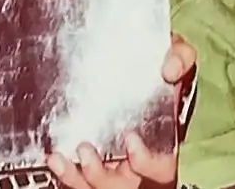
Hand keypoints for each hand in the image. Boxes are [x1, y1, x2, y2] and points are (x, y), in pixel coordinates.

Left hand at [47, 35, 196, 188]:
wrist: (136, 62)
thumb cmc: (161, 67)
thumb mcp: (178, 58)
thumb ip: (180, 58)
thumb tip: (169, 69)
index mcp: (164, 143)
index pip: (161, 167)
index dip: (146, 162)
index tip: (131, 139)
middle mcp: (138, 161)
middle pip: (123, 185)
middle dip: (101, 175)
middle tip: (85, 150)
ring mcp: (114, 165)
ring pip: (97, 185)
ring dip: (77, 176)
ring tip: (60, 157)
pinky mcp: (90, 163)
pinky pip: (78, 180)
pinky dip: (65, 172)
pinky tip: (54, 158)